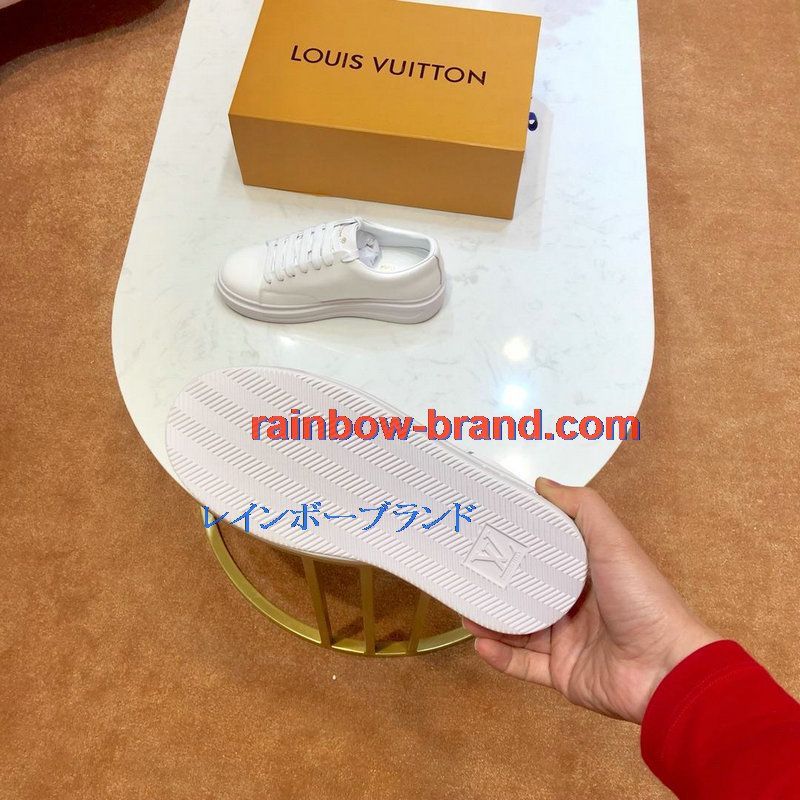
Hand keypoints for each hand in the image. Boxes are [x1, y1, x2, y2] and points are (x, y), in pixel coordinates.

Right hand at [463, 479, 720, 722]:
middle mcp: (576, 606)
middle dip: (495, 585)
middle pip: (524, 593)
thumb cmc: (647, 601)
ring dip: (490, 620)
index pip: (543, 554)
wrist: (667, 669)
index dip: (516, 544)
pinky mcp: (563, 673)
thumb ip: (580, 507)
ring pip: (517, 629)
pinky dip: (500, 657)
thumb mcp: (612, 540)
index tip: (487, 532)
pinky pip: (523, 665)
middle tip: (467, 573)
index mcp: (587, 573)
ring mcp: (568, 641)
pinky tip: (481, 642)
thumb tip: (544, 484)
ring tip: (465, 608)